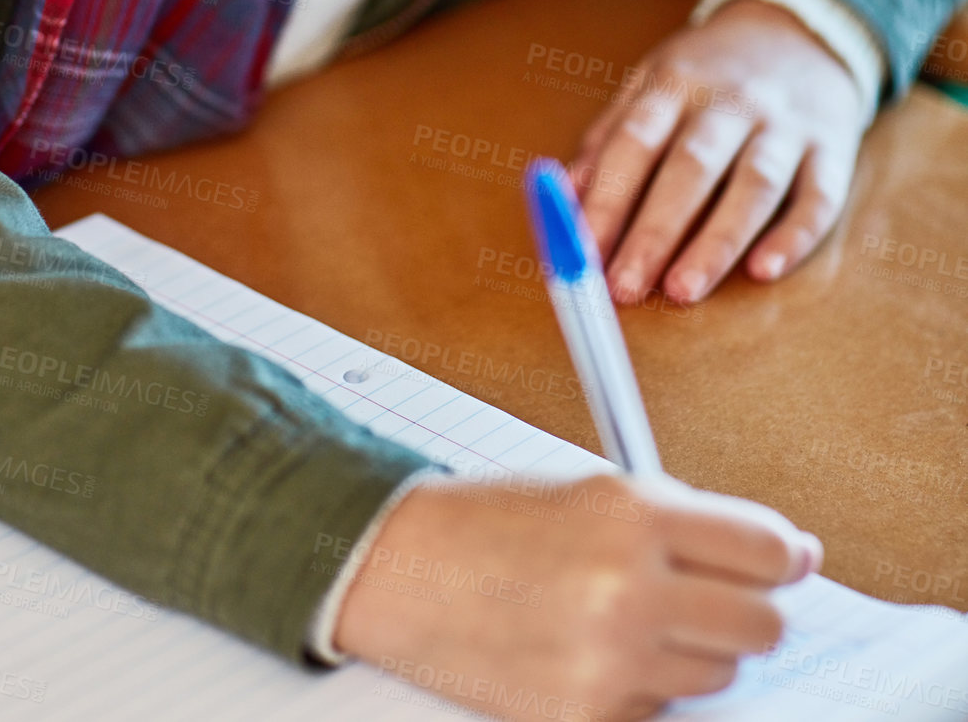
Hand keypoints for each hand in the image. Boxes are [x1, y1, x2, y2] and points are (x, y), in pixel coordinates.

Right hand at [334, 470, 821, 720]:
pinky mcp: (583, 716)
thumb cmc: (490, 521)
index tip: (791, 559)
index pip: (764, 549)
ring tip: (638, 618)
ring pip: (716, 674)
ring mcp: (607, 661)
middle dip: (750, 609)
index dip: (787, 555)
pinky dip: (645, 690)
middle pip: (761, 624)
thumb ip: (682, 519)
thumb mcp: (592, 492)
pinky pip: (660, 714)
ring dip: (695, 649)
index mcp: (632, 513)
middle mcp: (627, 587)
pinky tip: (600, 653)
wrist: (399, 567)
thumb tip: (778, 552)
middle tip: (720, 595)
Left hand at [569, 0, 865, 303]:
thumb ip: (609, 136)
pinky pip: (818, 197)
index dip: (607, 198)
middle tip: (624, 287)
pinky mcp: (833, 149)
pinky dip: (793, 236)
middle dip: (655, 231)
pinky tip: (764, 271)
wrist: (799, 29)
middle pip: (691, 167)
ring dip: (717, 241)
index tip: (582, 252)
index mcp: (676, 81)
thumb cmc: (709, 72)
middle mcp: (732, 100)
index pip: (635, 142)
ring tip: (682, 290)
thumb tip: (565, 195)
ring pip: (754, 185)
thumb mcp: (651, 81)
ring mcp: (786, 124)